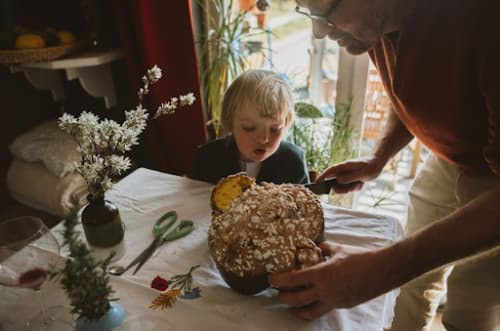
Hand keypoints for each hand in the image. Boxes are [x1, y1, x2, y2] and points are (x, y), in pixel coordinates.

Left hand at [268, 242, 392, 319]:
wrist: (381, 271)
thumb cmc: (359, 258)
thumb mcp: (339, 249)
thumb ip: (325, 248)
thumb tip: (318, 246)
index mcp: (321, 274)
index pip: (293, 279)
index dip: (278, 281)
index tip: (270, 279)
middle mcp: (324, 290)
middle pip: (296, 300)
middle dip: (284, 298)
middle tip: (278, 293)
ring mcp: (333, 300)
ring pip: (309, 311)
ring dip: (297, 310)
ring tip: (292, 306)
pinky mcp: (342, 305)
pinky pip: (324, 309)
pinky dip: (315, 307)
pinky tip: (314, 302)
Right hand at [315, 156, 385, 192]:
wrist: (378, 163)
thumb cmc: (371, 166)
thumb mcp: (362, 173)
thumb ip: (350, 177)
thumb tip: (337, 180)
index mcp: (344, 166)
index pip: (329, 171)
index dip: (322, 177)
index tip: (316, 184)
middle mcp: (343, 170)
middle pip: (335, 182)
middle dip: (342, 188)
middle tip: (351, 189)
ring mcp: (346, 174)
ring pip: (342, 186)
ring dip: (350, 188)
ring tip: (359, 184)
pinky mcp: (350, 178)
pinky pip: (349, 186)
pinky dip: (355, 188)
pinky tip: (361, 184)